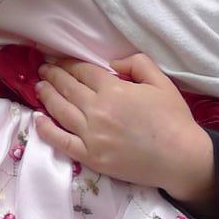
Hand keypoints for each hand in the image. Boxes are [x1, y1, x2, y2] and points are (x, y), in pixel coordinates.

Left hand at [33, 54, 216, 207]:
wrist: (180, 158)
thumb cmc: (173, 119)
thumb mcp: (160, 81)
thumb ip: (136, 63)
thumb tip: (111, 64)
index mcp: (113, 89)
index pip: (82, 71)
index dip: (68, 63)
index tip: (58, 60)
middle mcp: (97, 110)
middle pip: (67, 88)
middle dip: (53, 75)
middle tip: (43, 69)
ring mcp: (91, 135)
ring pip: (60, 111)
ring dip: (46, 96)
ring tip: (39, 87)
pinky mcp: (90, 156)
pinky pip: (61, 141)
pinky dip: (46, 130)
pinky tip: (37, 120)